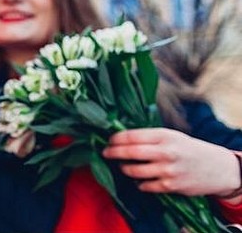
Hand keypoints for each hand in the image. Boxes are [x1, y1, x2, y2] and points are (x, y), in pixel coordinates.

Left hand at [103, 128, 239, 196]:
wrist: (217, 168)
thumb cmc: (188, 149)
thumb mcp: (171, 136)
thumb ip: (149, 137)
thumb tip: (120, 137)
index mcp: (164, 136)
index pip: (132, 136)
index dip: (115, 138)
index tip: (108, 140)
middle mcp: (165, 152)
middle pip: (129, 152)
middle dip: (112, 153)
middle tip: (105, 153)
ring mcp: (167, 170)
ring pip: (133, 171)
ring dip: (124, 169)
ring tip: (123, 166)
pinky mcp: (170, 186)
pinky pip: (145, 186)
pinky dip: (139, 183)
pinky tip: (139, 179)